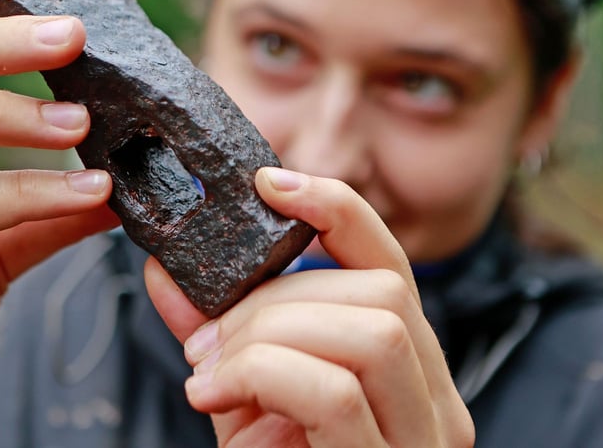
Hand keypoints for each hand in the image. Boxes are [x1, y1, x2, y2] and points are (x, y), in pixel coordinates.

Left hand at [146, 167, 473, 446]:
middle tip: (207, 338)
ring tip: (211, 373)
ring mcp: (424, 444)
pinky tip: (214, 400)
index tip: (269, 181)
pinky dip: (261, 374)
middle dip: (276, 295)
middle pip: (381, 289)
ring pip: (372, 327)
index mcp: (409, 370)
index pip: (392, 261)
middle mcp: (437, 403)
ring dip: (268, 333)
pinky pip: (336, 390)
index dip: (336, 207)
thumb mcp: (242, 400)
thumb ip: (216, 332)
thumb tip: (165, 266)